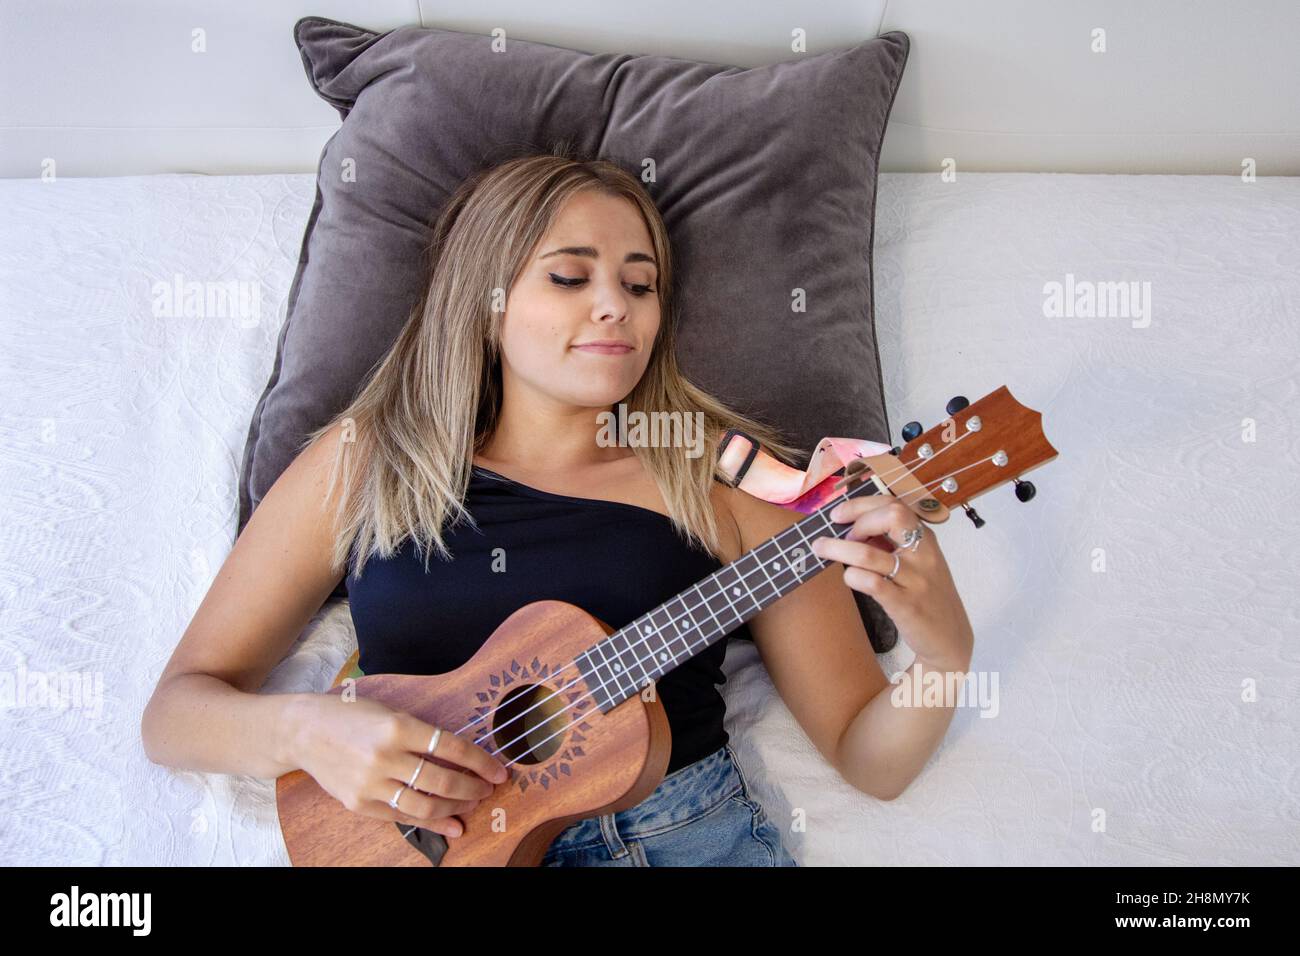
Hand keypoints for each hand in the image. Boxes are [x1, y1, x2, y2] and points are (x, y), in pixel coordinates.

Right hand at [289, 694, 509, 839]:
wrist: (304, 731)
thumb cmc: (352, 715)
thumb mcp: (390, 711)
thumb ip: (422, 732)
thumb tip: (461, 755)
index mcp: (397, 726)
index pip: (451, 747)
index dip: (480, 762)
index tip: (499, 770)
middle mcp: (384, 756)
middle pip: (442, 780)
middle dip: (473, 788)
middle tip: (488, 788)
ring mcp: (370, 783)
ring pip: (426, 805)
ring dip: (457, 807)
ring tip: (472, 803)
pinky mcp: (360, 803)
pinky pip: (403, 817)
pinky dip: (432, 824)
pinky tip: (452, 825)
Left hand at [809, 496, 972, 668]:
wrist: (950, 639)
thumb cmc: (927, 597)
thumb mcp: (918, 564)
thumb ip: (891, 544)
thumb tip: (853, 527)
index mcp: (926, 539)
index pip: (895, 505)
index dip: (862, 505)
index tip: (838, 514)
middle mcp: (924, 555)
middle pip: (892, 517)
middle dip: (857, 520)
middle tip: (840, 534)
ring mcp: (915, 580)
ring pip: (869, 553)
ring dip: (837, 548)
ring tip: (821, 548)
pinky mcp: (905, 605)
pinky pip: (872, 583)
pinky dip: (852, 575)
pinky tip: (849, 577)